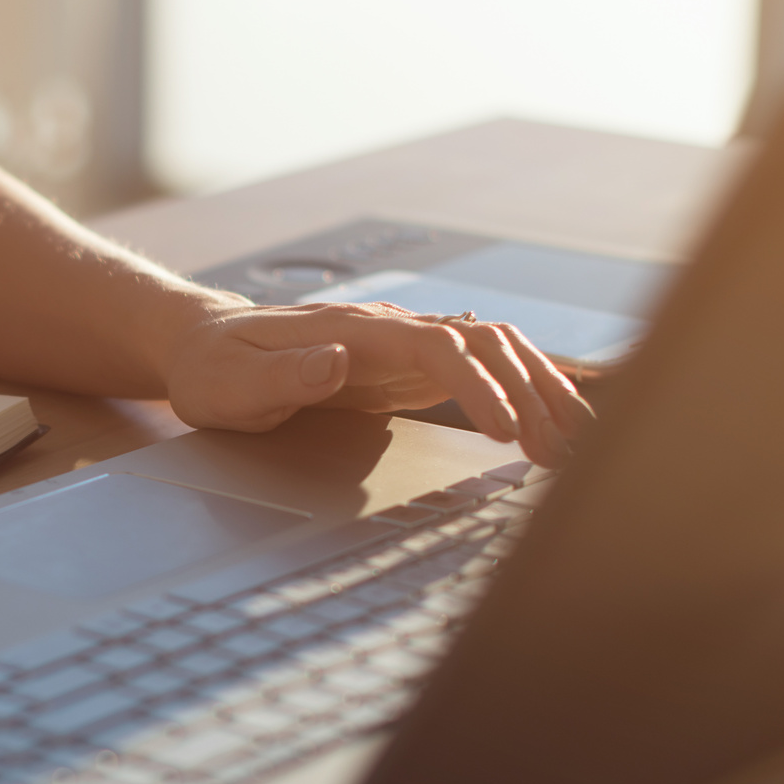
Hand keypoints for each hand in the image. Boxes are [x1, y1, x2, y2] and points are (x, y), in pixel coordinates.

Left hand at [160, 298, 593, 467]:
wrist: (205, 345)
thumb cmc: (214, 369)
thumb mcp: (231, 382)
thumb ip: (284, 374)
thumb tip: (337, 361)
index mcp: (352, 331)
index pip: (438, 347)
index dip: (479, 386)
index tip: (508, 431)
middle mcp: (389, 329)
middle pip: (485, 342)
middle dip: (532, 392)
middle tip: (564, 454)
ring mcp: (402, 346)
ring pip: (493, 350)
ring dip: (540, 389)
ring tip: (577, 443)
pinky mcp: (406, 368)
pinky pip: (480, 368)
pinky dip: (524, 387)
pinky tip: (557, 416)